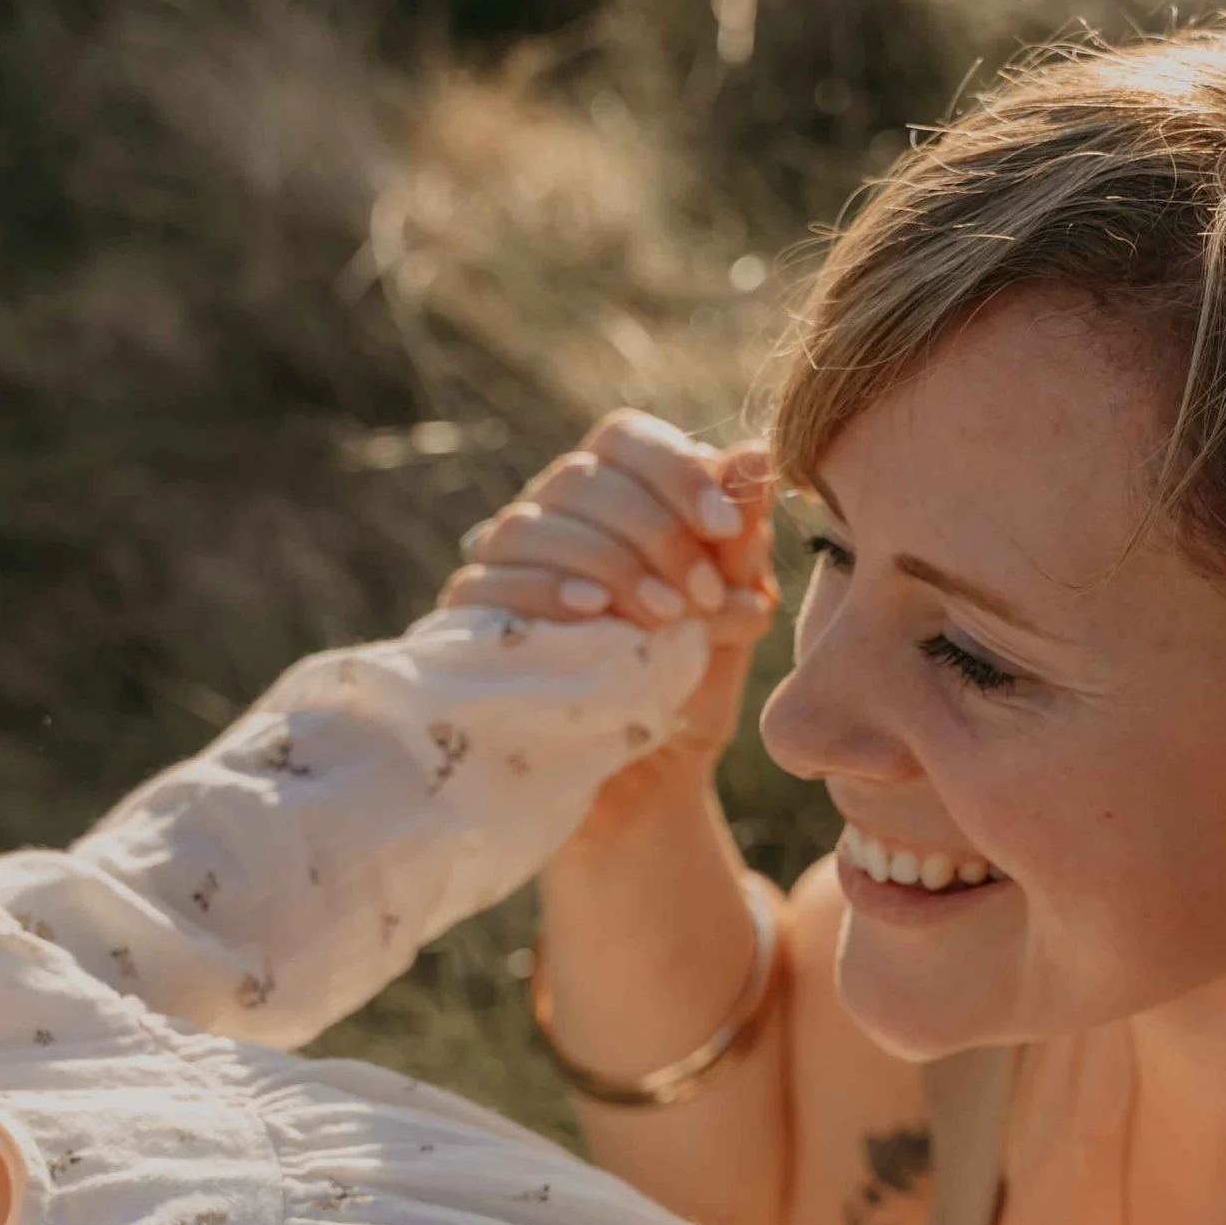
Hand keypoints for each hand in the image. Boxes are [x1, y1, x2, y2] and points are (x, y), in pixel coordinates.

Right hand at [438, 410, 778, 766]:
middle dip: (653, 531)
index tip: (724, 524)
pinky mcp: (470, 622)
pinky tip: (592, 612)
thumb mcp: (730, 616)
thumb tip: (755, 454)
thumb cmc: (689, 687)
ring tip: (664, 615)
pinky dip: (545, 589)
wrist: (645, 786)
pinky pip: (489, 582)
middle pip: (583, 478)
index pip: (625, 438)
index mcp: (617, 501)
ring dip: (609, 562)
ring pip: (534, 523)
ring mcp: (503, 568)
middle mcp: (552, 519)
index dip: (673, 468)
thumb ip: (737, 544)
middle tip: (700, 596)